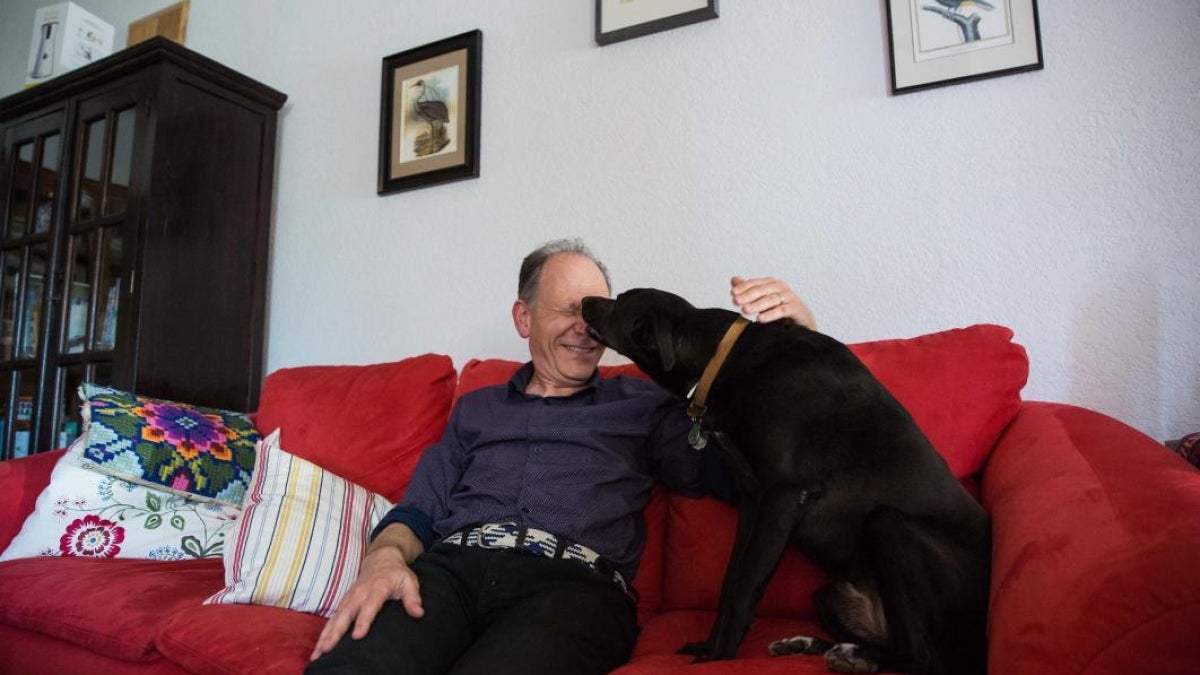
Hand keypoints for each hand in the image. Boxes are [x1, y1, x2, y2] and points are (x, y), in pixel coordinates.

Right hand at [309, 545, 423, 661]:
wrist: (381, 559)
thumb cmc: (396, 573)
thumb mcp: (409, 581)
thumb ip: (412, 598)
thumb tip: (418, 613)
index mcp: (377, 588)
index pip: (369, 606)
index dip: (363, 621)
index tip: (357, 636)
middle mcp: (359, 594)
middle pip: (346, 615)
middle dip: (336, 632)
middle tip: (327, 648)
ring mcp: (349, 599)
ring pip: (335, 619)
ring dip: (325, 635)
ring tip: (318, 653)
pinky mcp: (344, 603)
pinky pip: (332, 619)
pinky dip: (324, 633)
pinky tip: (319, 648)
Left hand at [730, 276, 816, 329]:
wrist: (802, 322)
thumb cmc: (780, 309)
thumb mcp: (763, 299)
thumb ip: (749, 290)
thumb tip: (734, 280)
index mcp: (771, 283)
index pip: (755, 283)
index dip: (743, 287)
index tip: (733, 294)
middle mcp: (781, 287)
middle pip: (762, 290)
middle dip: (748, 295)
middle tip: (736, 302)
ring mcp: (789, 297)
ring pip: (770, 299)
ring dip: (756, 305)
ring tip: (745, 310)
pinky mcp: (796, 308)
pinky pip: (782, 310)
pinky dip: (771, 314)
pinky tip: (760, 319)